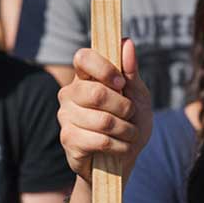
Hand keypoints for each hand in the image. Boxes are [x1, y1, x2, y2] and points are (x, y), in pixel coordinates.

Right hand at [57, 39, 151, 184]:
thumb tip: (127, 42)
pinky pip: (99, 140)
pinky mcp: (68, 140)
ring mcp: (65, 116)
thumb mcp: (137, 94)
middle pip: (96, 92)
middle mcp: (70, 92)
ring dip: (125, 129)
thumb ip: (131, 71)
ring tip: (129, 133)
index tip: (122, 83)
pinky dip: (119, 145)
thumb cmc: (130, 121)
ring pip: (102, 120)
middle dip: (123, 107)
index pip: (83, 57)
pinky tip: (120, 147)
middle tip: (131, 114)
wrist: (123, 160)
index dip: (104, 68)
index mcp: (84, 75)